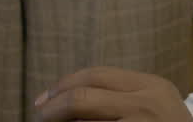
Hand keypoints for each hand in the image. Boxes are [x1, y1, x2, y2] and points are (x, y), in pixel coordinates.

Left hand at [34, 66, 192, 121]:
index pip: (95, 76)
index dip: (62, 86)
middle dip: (53, 108)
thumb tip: (63, 100)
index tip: (43, 101)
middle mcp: (147, 104)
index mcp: (150, 85)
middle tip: (40, 118)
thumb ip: (120, 96)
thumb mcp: (153, 104)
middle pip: (83, 97)